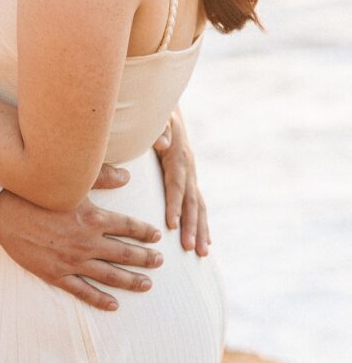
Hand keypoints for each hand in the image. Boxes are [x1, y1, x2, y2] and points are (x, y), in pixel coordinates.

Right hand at [0, 163, 163, 311]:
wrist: (6, 212)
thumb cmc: (38, 193)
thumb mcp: (72, 181)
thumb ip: (102, 176)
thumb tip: (127, 176)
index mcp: (93, 217)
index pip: (128, 226)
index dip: (145, 232)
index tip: (157, 236)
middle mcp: (87, 242)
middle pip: (125, 253)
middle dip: (145, 258)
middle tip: (160, 262)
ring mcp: (73, 261)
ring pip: (110, 275)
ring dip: (131, 280)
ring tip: (147, 284)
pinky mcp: (57, 274)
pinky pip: (83, 291)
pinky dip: (100, 299)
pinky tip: (114, 304)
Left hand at [153, 109, 209, 255]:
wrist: (169, 109)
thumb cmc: (157, 117)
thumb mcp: (157, 118)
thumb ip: (158, 129)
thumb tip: (160, 143)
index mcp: (177, 156)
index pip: (176, 184)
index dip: (174, 204)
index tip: (171, 225)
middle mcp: (189, 168)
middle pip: (192, 201)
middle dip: (191, 225)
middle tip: (189, 249)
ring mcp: (193, 174)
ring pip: (199, 206)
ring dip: (201, 230)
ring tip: (202, 253)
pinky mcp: (192, 179)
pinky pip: (199, 205)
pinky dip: (203, 224)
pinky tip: (206, 243)